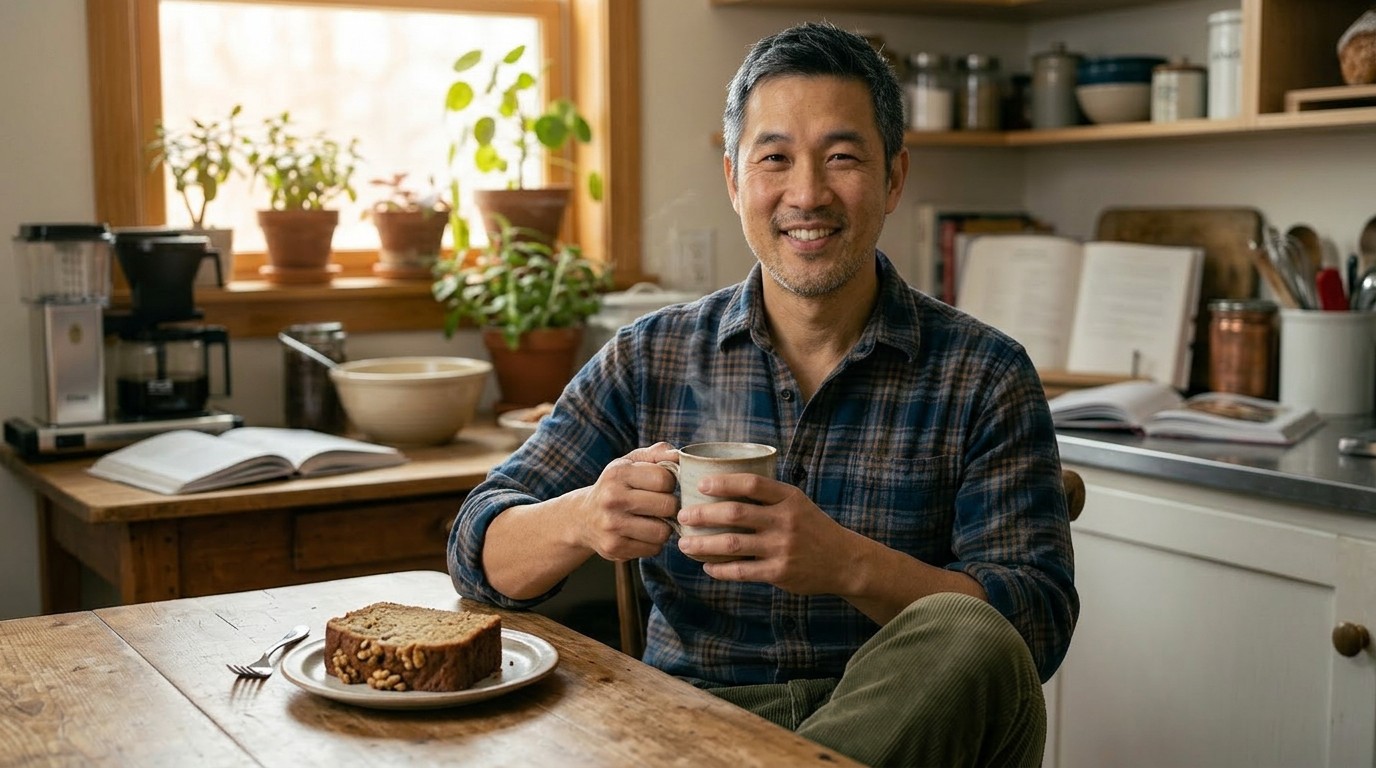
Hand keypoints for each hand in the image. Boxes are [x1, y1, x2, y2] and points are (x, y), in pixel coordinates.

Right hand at [575, 443, 680, 561]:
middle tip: (662, 505)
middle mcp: (612, 498)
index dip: (670, 483)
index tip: (662, 486)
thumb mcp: (630, 463)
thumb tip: (678, 455)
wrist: (583, 517)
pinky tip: (643, 533)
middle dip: (670, 506)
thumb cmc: (615, 486)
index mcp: (618, 473)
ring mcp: (612, 525)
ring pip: (663, 531)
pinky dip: (653, 542)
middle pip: (668, 506)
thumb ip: (656, 454)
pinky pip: (654, 548)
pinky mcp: (614, 548)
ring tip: (654, 520)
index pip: (664, 479)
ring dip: (664, 527)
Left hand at [675, 472, 862, 594]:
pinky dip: (720, 569)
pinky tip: (707, 565)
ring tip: (684, 543)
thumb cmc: (812, 528)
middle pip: (735, 514)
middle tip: (683, 515)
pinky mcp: (780, 572)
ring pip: (732, 544)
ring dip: (703, 544)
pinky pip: (741, 571)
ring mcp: (782, 548)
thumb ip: (768, 496)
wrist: (844, 561)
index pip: (752, 484)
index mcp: (789, 498)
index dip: (723, 482)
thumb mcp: (797, 503)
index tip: (701, 484)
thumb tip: (723, 484)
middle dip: (703, 514)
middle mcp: (786, 521)